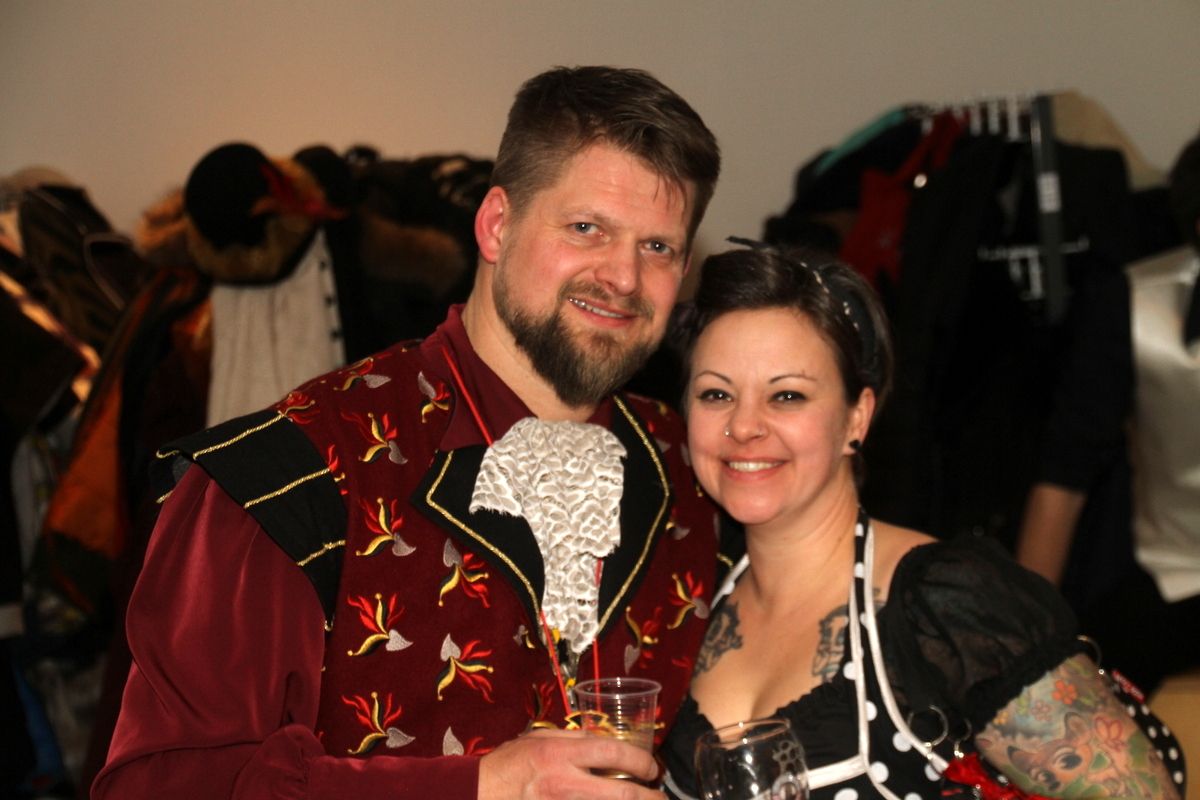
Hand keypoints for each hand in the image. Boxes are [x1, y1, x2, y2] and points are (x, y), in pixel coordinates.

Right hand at [478, 728, 662, 799]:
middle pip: (622, 794)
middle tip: (661, 799)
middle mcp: (565, 783)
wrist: (479, 795)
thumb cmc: (508, 765)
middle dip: (650, 799)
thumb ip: (571, 739)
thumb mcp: (538, 739)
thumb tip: (603, 740)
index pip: (614, 752)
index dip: (641, 760)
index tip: (651, 768)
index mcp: (561, 753)